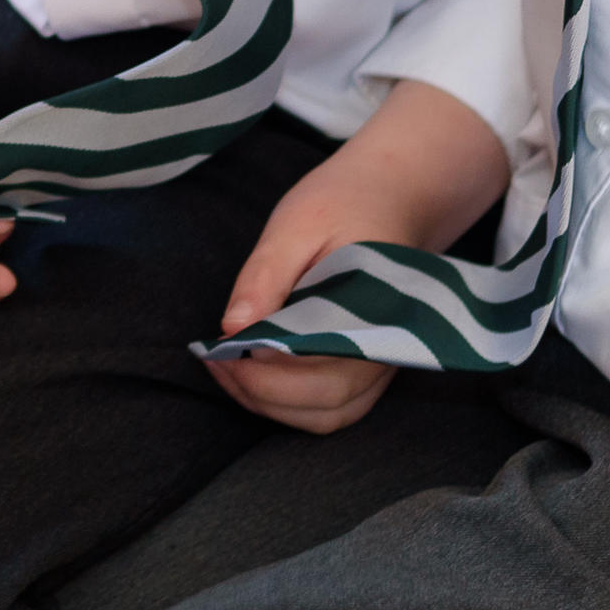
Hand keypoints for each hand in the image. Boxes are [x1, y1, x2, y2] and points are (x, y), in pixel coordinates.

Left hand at [205, 80, 513, 435]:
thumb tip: (233, 329)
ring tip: (226, 368)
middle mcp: (387, 348)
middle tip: (213, 360)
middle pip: (326, 402)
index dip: (266, 372)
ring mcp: (382, 364)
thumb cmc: (345, 202)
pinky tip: (252, 373)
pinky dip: (289, 404)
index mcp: (374, 310)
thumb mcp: (297, 223)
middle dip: (260, 392)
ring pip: (328, 414)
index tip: (219, 350)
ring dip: (271, 405)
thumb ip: (266, 276)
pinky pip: (334, 407)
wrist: (395, 195)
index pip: (322, 365)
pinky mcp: (371, 368)